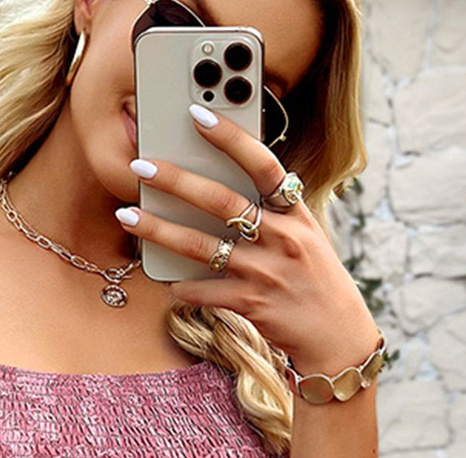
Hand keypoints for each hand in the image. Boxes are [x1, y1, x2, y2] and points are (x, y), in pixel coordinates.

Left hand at [121, 105, 379, 378]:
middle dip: (176, 181)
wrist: (337, 335)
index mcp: (296, 213)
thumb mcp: (305, 237)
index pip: (263, 164)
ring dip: (159, 230)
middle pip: (221, 201)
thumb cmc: (314, 281)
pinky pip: (204, 291)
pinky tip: (166, 279)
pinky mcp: (252, 304)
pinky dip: (182, 285)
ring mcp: (266, 272)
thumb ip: (272, 214)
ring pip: (201, 246)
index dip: (231, 138)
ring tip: (128, 216)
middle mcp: (282, 238)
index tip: (198, 115)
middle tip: (141, 166)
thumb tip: (221, 191)